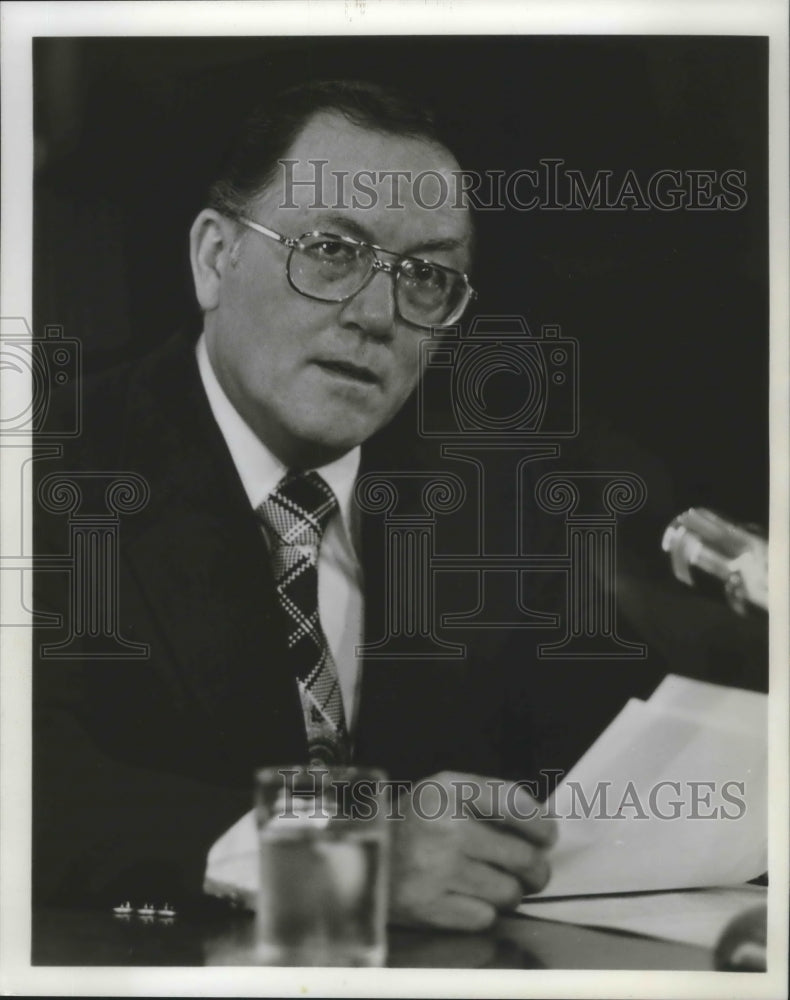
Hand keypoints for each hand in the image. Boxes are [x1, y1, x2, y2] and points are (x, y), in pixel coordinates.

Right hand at [388, 771, 555, 931]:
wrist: (363, 852)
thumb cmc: (414, 820)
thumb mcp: (445, 789)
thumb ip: (491, 796)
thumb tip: (542, 822)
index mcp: (448, 791)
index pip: (514, 805)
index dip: (541, 824)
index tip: (547, 836)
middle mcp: (443, 828)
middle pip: (522, 856)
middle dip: (537, 867)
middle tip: (533, 869)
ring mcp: (435, 870)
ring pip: (508, 892)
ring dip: (510, 890)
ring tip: (495, 882)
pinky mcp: (428, 907)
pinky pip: (484, 916)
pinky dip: (484, 910)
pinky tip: (467, 895)